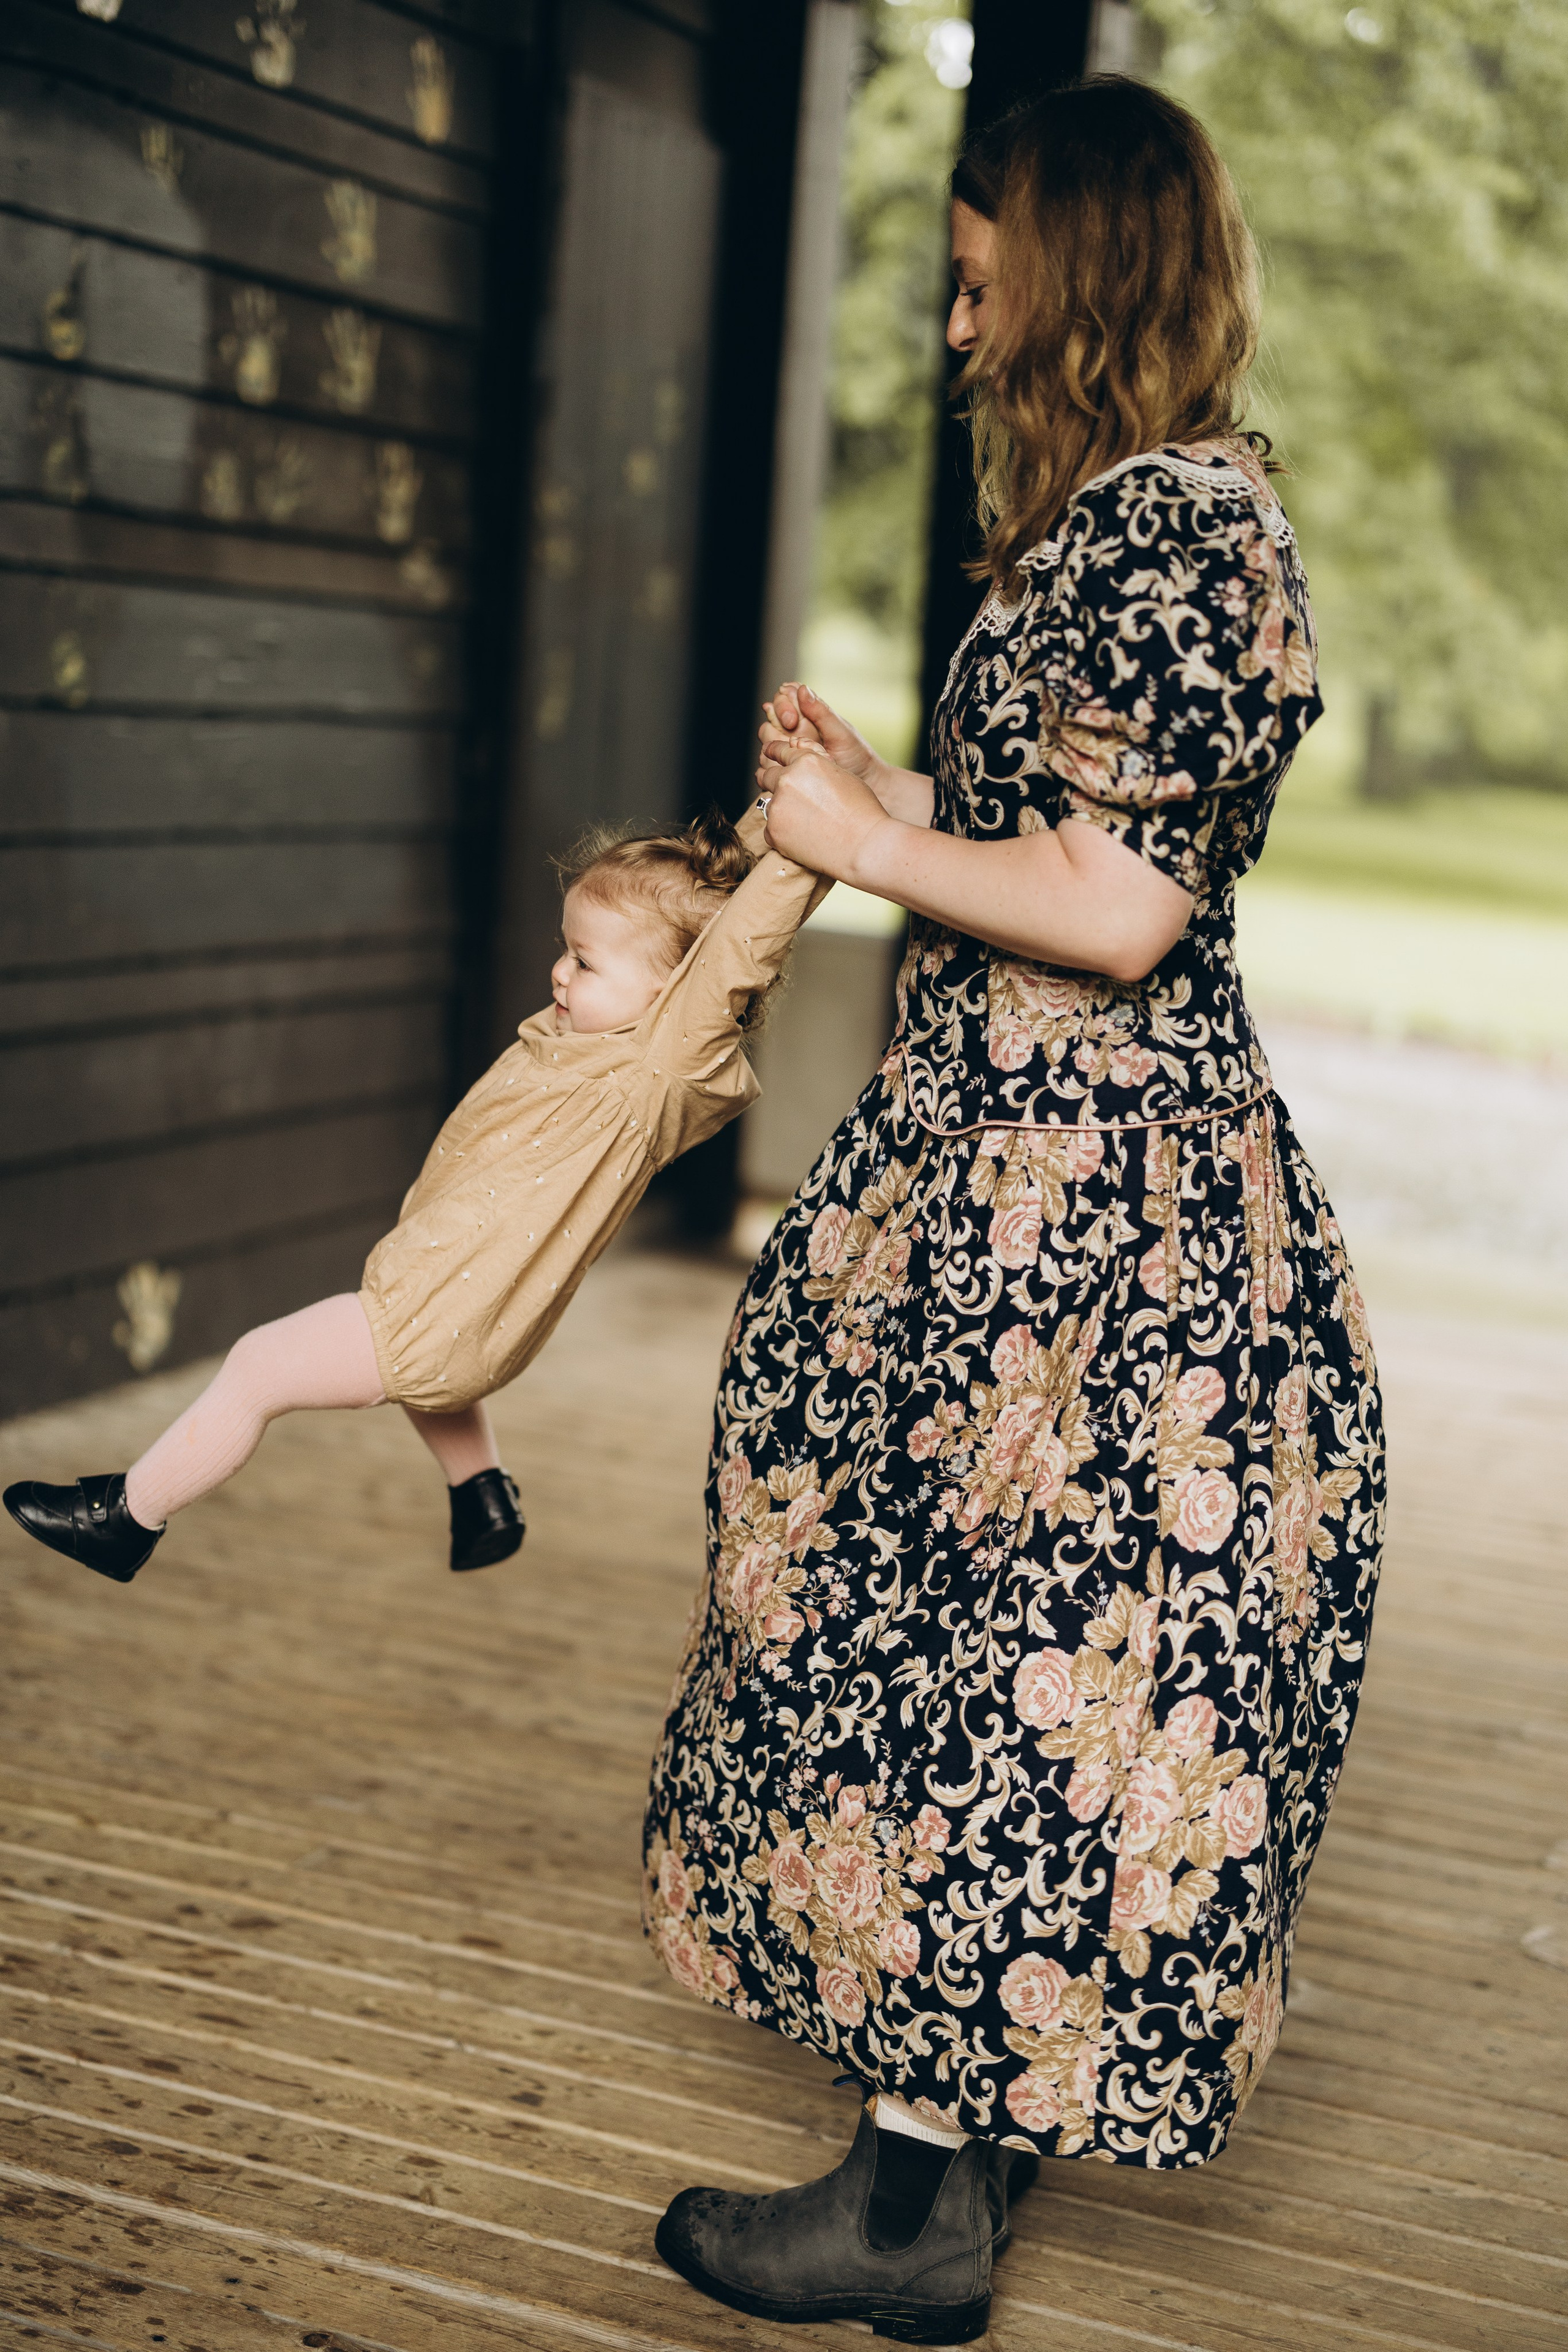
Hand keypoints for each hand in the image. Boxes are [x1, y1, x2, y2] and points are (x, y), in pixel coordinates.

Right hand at [757, 682, 890, 802]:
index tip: (792, 720)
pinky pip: (768, 765)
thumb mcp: (841, 732)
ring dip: (775, 746)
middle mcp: (796, 729)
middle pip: (770, 719)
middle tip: (791, 733)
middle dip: (776, 725)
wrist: (863, 786)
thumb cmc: (857, 756)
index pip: (784, 696)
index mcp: (809, 713)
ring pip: (766, 742)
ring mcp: (789, 749)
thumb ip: (820, 712)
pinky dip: (773, 765)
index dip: (783, 704)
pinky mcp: (787, 769)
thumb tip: (803, 689)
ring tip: (794, 756)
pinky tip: (788, 769)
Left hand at [757, 736, 891, 883]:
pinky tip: (802, 838)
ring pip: (769, 804)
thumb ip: (818, 768)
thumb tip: (804, 769)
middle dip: (770, 781)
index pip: (780, 751)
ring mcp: (778, 806)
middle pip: (766, 776)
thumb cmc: (861, 811)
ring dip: (781, 810)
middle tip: (782, 793)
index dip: (773, 752)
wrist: (864, 845)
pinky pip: (770, 829)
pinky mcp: (774, 831)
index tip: (769, 754)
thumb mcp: (843, 776)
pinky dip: (782, 833)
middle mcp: (787, 780)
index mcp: (806, 762)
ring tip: (804, 823)